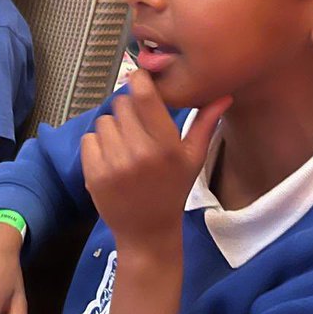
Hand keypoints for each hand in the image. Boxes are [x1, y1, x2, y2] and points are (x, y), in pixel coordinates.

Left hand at [82, 71, 230, 251]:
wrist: (148, 232)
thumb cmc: (172, 191)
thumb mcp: (193, 159)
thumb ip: (205, 124)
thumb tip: (223, 96)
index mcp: (166, 146)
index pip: (145, 95)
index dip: (139, 81)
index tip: (140, 81)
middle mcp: (140, 153)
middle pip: (121, 104)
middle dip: (128, 111)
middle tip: (138, 129)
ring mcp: (114, 164)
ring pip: (104, 120)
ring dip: (113, 129)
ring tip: (126, 148)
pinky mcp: (94, 174)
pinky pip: (89, 139)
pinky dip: (97, 146)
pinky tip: (112, 160)